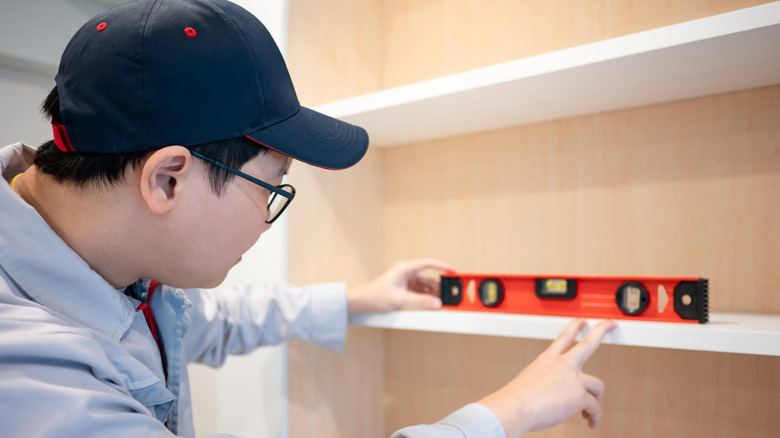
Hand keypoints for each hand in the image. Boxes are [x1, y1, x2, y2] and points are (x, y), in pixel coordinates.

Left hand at [346, 259, 453, 314]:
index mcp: (405, 269)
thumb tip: (436, 304)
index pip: (428, 264)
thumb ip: (420, 302)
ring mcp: (406, 282)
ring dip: (431, 296)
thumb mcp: (400, 300)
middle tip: (447, 297)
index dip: (442, 266)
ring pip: (425, 288)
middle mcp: (407, 273)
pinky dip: (425, 300)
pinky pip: (419, 294)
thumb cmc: (376, 295)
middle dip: (438, 288)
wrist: (362, 302)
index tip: (453, 271)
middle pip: (429, 279)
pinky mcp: (405, 290)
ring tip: (437, 305)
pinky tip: (428, 306)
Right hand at [478, 318, 616, 436]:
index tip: (582, 321)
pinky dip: (594, 416)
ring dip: (596, 399)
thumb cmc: (517, 399)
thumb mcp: (529, 380)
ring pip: (598, 385)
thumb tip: (551, 392)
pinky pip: (595, 407)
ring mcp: (572, 379)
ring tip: (590, 411)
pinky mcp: (579, 395)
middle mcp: (562, 365)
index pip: (564, 337)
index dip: (575, 327)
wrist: (515, 407)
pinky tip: (590, 422)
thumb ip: (545, 381)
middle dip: (601, 331)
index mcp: (547, 360)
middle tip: (609, 324)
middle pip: (587, 343)